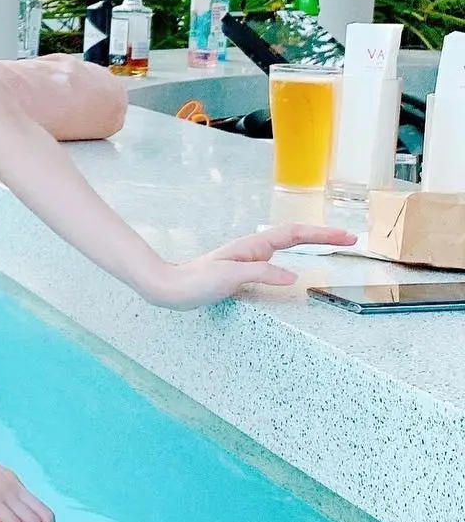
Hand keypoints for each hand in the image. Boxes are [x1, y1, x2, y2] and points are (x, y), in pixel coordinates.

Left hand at [148, 221, 357, 308]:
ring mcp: (250, 259)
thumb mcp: (230, 276)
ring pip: (287, 245)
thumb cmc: (197, 281)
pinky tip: (297, 264)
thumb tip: (292, 276)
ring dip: (311, 242)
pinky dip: (294, 256)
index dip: (322, 235)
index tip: (346, 236)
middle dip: (323, 236)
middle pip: (295, 236)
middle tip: (350, 239)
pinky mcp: (244, 270)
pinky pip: (277, 259)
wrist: (172, 287)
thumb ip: (261, 273)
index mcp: (254, 246)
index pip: (295, 234)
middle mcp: (254, 249)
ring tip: (333, 244)